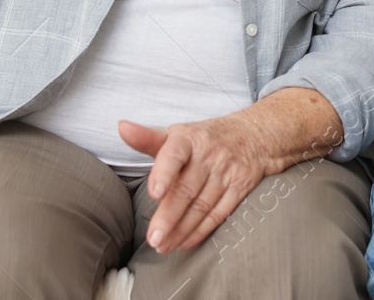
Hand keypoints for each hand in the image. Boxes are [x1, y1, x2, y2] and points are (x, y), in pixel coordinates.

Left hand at [118, 114, 269, 254]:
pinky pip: (220, 213)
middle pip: (187, 189)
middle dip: (169, 216)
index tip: (154, 193)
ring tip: (163, 246)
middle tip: (153, 238)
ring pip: (202, 205)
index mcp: (188, 138)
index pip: (174, 154)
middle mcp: (209, 154)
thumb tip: (121, 127)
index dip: (164, 173)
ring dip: (181, 229)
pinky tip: (185, 242)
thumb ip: (147, 137)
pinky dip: (202, 230)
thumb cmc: (203, 139)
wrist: (252, 135)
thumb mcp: (177, 134)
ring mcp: (226, 171)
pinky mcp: (240, 187)